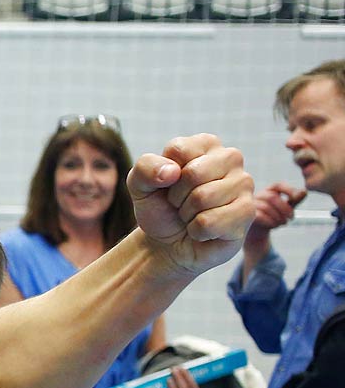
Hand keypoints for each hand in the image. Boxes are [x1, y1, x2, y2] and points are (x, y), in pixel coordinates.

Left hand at [127, 135, 253, 276]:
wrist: (168, 243)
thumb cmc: (160, 207)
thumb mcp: (140, 184)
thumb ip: (146, 168)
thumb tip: (172, 172)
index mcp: (205, 144)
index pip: (179, 150)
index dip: (163, 174)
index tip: (168, 184)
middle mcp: (230, 158)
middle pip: (193, 173)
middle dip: (176, 196)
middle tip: (180, 203)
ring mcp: (244, 184)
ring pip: (202, 198)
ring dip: (187, 214)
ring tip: (192, 215)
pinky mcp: (248, 212)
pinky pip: (210, 222)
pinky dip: (197, 231)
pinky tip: (203, 230)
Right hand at [244, 182, 305, 251]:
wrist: (257, 232)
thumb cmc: (272, 217)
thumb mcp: (286, 208)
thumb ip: (295, 200)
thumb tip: (304, 191)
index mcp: (268, 191)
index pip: (278, 185)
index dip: (289, 189)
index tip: (297, 197)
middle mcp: (257, 196)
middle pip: (272, 197)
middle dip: (285, 208)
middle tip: (292, 218)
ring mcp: (250, 206)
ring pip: (266, 207)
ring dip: (278, 217)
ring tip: (283, 223)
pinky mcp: (245, 215)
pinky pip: (259, 216)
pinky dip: (270, 221)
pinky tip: (274, 225)